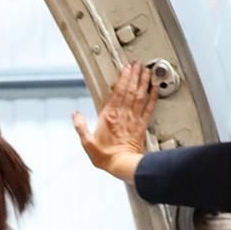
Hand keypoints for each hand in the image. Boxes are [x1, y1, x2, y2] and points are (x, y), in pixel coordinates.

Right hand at [72, 61, 157, 182]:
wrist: (123, 165)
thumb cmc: (106, 156)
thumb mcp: (87, 143)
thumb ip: (80, 126)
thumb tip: (75, 114)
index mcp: (109, 116)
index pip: (117, 92)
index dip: (123, 78)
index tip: (126, 68)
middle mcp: (123, 115)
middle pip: (130, 90)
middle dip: (135, 75)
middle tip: (138, 63)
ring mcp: (133, 120)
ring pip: (140, 96)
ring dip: (144, 82)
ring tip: (147, 71)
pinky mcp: (141, 126)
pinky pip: (149, 109)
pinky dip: (153, 98)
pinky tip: (156, 90)